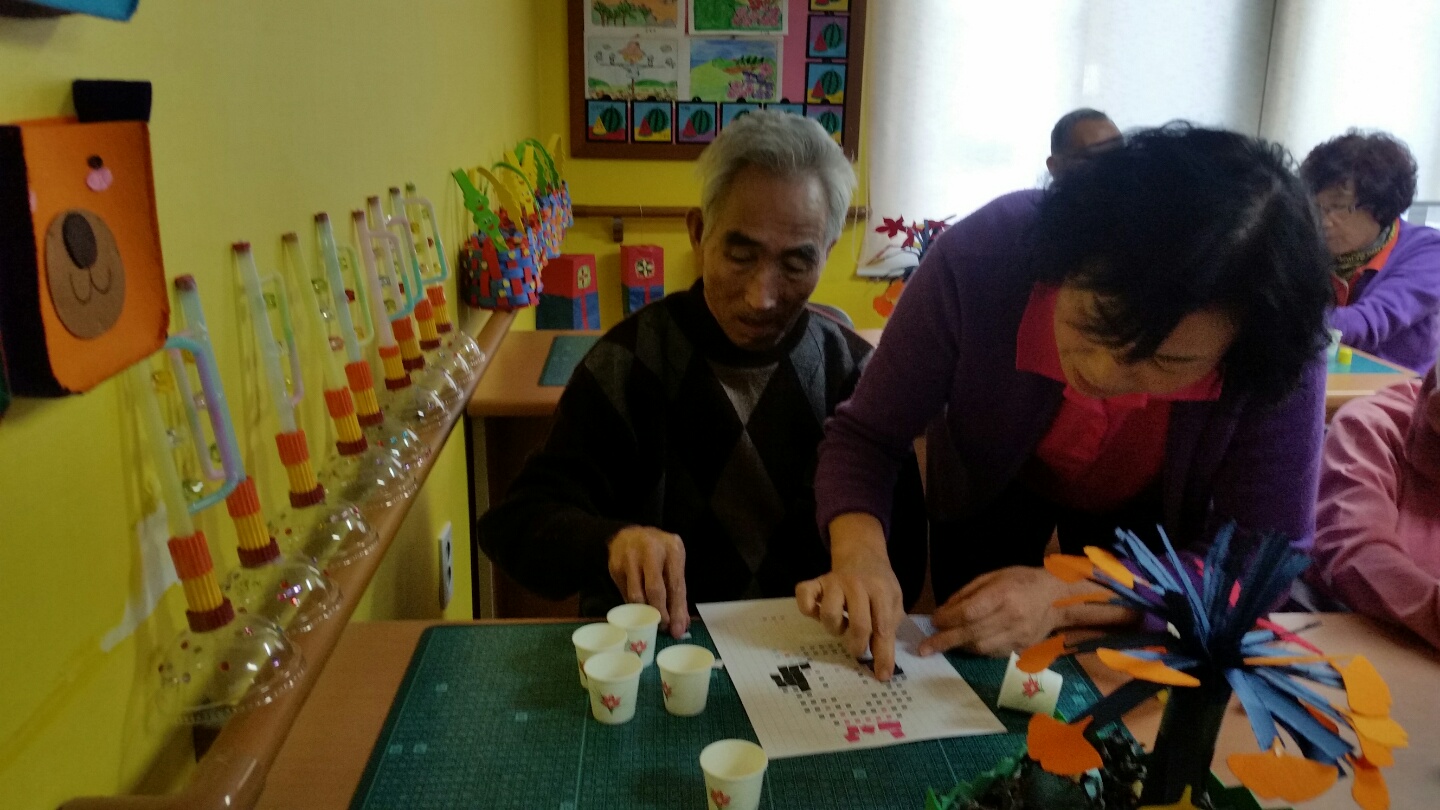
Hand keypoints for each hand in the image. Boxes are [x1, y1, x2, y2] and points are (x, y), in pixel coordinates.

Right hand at [608, 525, 688, 637]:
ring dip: (645, 613)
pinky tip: (639, 608)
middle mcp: (650, 551)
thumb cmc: (658, 551)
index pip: (676, 584)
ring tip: (651, 621)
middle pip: (655, 590)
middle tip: (663, 628)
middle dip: (660, 613)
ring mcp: (630, 558)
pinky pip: (625, 593)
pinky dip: (633, 605)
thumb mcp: (673, 562)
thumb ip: (678, 590)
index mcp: (671, 549)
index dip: (677, 610)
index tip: (678, 630)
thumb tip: (682, 623)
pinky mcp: (615, 566)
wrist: (629, 534)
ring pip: (636, 595)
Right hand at [795, 513, 903, 680]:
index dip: (883, 655)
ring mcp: (833, 582)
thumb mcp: (893, 603)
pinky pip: (804, 598)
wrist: (862, 554)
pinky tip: (818, 612)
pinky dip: (808, 609)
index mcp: (880, 590)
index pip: (883, 628)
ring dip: (836, 628)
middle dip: (858, 645)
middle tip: (859, 649)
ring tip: (842, 624)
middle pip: (858, 625)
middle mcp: (856, 584)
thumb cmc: (879, 585)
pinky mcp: (814, 582)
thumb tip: (883, 668)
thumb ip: (888, 631)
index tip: (882, 675)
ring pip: (829, 614)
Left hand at [918, 566, 1069, 657]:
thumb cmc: (1022, 581)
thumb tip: (944, 611)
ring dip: (959, 646)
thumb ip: (968, 593)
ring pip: (981, 648)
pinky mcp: (1021, 648)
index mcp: (1004, 595)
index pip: (970, 612)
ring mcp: (1018, 636)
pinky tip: (965, 644)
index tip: (933, 622)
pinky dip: (975, 650)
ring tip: (942, 644)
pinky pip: (992, 653)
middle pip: (972, 634)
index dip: (948, 619)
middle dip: (945, 641)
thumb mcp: (993, 576)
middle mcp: (1011, 618)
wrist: (1058, 598)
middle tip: (924, 648)